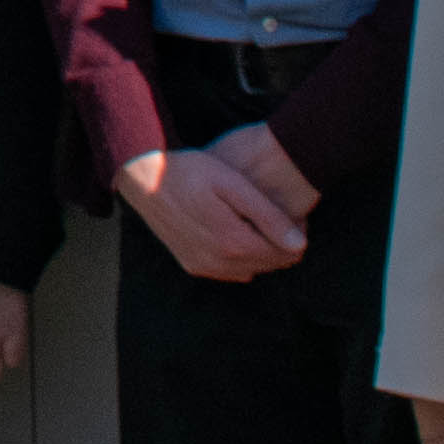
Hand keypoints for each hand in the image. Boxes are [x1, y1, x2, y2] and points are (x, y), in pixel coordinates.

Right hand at [116, 125, 311, 284]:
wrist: (142, 177)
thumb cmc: (190, 172)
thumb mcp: (232, 183)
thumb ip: (268, 215)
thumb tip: (300, 244)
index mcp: (234, 243)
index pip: (285, 254)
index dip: (297, 236)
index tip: (298, 216)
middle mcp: (221, 263)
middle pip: (270, 264)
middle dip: (282, 245)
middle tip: (282, 218)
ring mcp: (204, 266)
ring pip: (251, 270)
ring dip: (262, 253)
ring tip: (261, 224)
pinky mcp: (192, 265)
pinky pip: (230, 272)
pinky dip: (241, 259)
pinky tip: (238, 235)